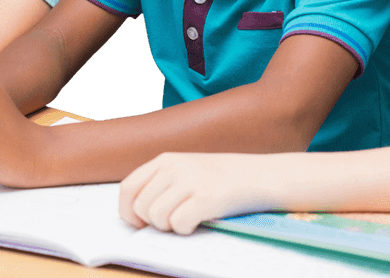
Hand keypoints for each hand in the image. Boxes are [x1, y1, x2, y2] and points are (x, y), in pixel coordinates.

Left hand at [118, 152, 277, 234]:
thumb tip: (136, 212)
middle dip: (153, 223)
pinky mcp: (206, 197)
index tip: (140, 222)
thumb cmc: (224, 178)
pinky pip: (178, 224)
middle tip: (173, 221)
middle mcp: (175, 166)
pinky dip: (186, 230)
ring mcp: (190, 180)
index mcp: (166, 159)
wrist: (262, 175)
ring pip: (156, 217)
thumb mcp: (188, 168)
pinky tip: (199, 221)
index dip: (128, 211)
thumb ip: (162, 181)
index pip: (127, 188)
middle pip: (141, 207)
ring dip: (170, 227)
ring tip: (188, 219)